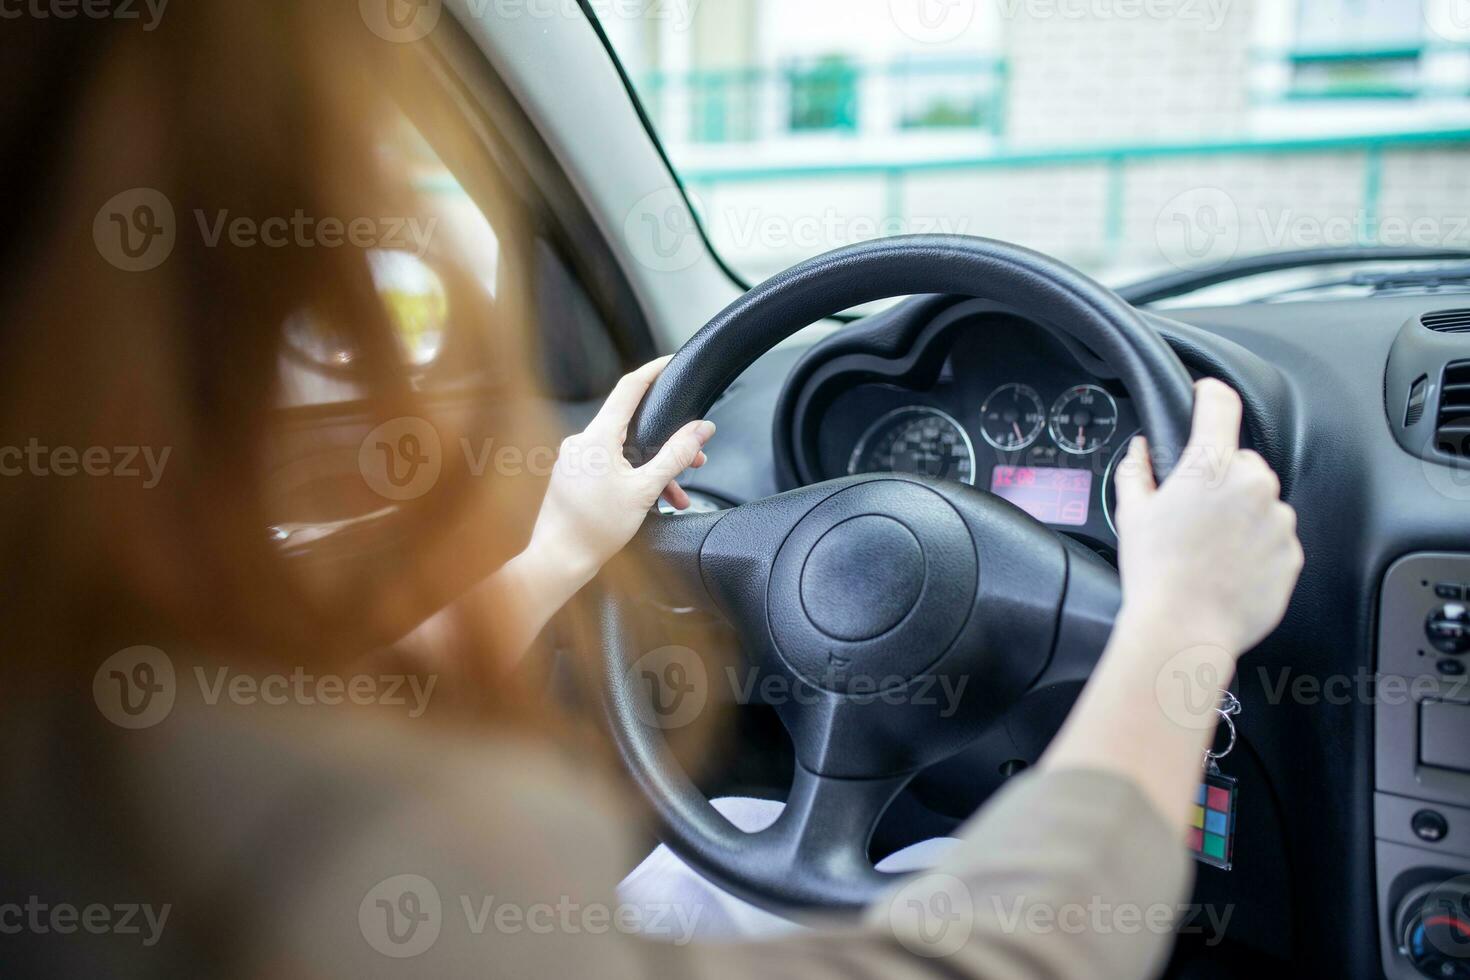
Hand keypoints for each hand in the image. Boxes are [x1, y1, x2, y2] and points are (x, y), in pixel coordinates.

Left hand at [525, 355, 715, 590]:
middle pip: (632, 425)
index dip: (653, 370)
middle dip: (667, 441)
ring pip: (624, 450)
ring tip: (677, 493)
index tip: (672, 362)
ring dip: (654, 467)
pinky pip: (610, 465)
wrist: (559, 560)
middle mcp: (581, 442)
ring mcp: (575, 458)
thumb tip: (702, 429)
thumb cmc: (595, 529)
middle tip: (695, 456)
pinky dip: (634, 477)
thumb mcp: (645, 490)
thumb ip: (676, 455)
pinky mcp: (573, 475)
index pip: (629, 388)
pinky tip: (653, 500)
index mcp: (596, 437)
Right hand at [1112, 378, 1302, 657]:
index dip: (1209, 394)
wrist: (1185, 629)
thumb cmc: (1156, 573)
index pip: (1220, 404)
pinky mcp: (1292, 553)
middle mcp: (1253, 484)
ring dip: (1241, 514)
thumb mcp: (1132, 514)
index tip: (1205, 397)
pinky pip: (1274, 537)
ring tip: (1210, 548)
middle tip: (1193, 512)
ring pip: (1261, 501)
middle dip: (1221, 479)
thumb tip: (1142, 450)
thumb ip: (1138, 470)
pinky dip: (1256, 546)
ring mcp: (1279, 520)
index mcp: (1211, 465)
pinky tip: (1227, 567)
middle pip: (1242, 461)